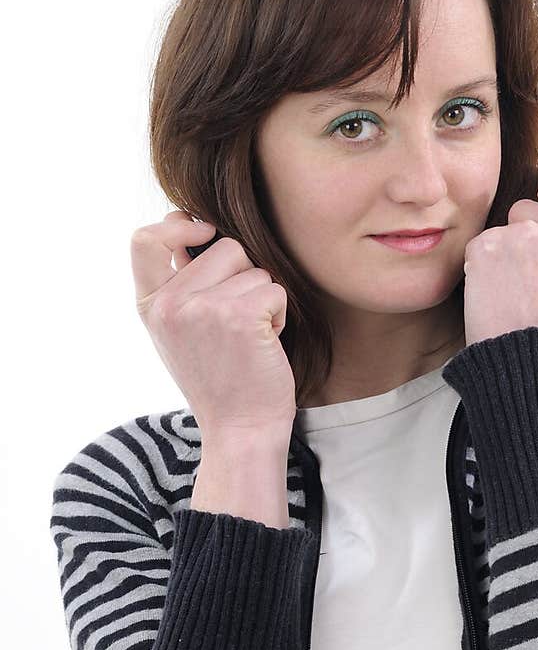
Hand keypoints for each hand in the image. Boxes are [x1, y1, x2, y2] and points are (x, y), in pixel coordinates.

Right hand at [130, 210, 297, 442]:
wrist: (240, 430)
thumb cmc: (219, 379)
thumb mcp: (179, 330)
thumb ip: (178, 282)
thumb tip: (184, 220)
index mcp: (150, 305)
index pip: (144, 239)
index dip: (179, 226)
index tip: (203, 233)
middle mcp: (170, 304)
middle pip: (225, 246)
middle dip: (243, 277)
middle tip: (236, 324)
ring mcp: (203, 309)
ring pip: (255, 268)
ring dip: (263, 299)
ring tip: (249, 337)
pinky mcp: (241, 316)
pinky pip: (275, 290)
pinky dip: (280, 315)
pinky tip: (265, 344)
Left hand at [461, 151, 537, 346]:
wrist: (527, 363)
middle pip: (531, 204)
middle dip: (523, 231)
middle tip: (530, 279)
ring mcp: (523, 234)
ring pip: (504, 226)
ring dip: (503, 251)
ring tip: (514, 290)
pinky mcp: (488, 245)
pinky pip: (481, 243)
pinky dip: (483, 264)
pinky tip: (495, 292)